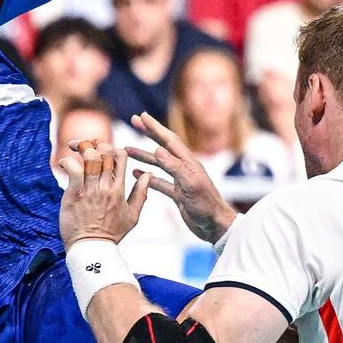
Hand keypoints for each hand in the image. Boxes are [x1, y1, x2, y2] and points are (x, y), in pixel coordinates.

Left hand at [59, 137, 150, 245]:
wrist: (92, 250)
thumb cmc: (111, 234)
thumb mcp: (133, 216)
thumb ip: (141, 194)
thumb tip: (148, 175)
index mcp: (120, 189)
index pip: (121, 156)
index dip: (112, 148)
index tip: (103, 152)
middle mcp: (106, 187)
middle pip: (105, 152)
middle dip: (96, 144)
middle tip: (86, 147)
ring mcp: (90, 190)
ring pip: (90, 157)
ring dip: (82, 149)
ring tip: (75, 152)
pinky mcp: (74, 195)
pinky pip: (73, 170)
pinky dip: (68, 162)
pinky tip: (64, 164)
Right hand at [126, 112, 238, 241]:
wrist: (215, 226)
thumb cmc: (207, 206)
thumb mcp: (190, 185)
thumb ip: (175, 168)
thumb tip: (158, 150)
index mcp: (188, 163)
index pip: (169, 140)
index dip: (155, 127)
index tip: (141, 116)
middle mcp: (184, 168)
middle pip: (163, 147)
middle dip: (148, 133)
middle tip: (134, 120)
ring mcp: (181, 181)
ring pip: (159, 164)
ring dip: (143, 156)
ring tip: (127, 150)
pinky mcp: (178, 194)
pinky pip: (160, 182)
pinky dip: (147, 177)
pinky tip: (136, 174)